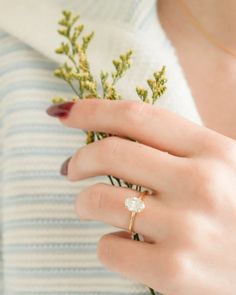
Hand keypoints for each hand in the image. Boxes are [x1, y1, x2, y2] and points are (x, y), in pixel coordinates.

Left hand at [47, 98, 235, 294]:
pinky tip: (122, 243)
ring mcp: (186, 229)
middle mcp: (200, 184)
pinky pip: (110, 249)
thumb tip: (119, 136)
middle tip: (70, 167)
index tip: (67, 113)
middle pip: (110, 152)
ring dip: (83, 202)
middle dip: (78, 158)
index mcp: (212, 151)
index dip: (93, 110)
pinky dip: (106, 244)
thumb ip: (179, 148)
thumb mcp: (223, 166)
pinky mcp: (174, 272)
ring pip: (99, 200)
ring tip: (87, 206)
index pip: (137, 117)